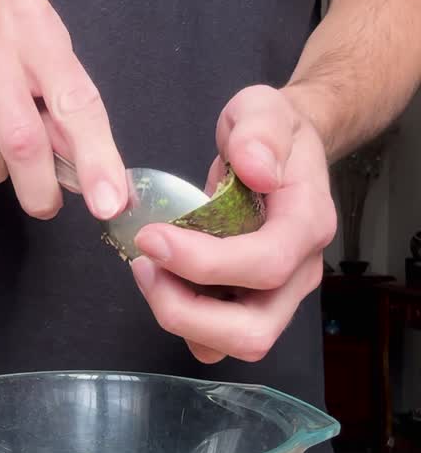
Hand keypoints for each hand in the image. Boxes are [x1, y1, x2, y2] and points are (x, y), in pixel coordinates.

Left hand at [131, 85, 336, 363]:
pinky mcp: (256, 306)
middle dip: (186, 311)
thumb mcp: (264, 108)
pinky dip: (186, 323)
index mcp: (308, 223)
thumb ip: (260, 129)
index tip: (152, 237)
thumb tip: (257, 168)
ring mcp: (281, 295)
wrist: (284, 151)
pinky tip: (165, 281)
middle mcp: (301, 271)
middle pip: (253, 331)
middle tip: (144, 266)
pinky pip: (218, 341)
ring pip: (235, 345)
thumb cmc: (272, 131)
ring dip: (181, 319)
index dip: (203, 262)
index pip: (265, 264)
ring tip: (148, 271)